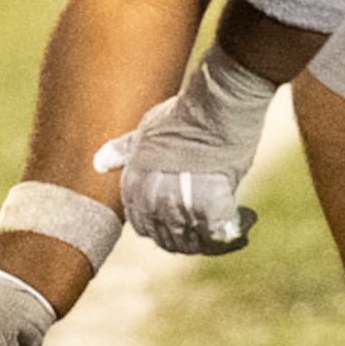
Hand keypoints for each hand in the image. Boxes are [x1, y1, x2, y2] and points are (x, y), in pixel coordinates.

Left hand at [94, 50, 275, 254]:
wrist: (219, 104)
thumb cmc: (185, 113)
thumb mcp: (145, 131)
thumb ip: (124, 152)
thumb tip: (99, 162)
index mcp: (133, 185)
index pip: (142, 226)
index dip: (165, 226)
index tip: (186, 218)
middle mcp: (150, 200)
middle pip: (167, 239)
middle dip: (189, 236)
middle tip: (211, 223)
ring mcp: (177, 206)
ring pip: (192, 242)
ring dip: (211, 236)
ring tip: (231, 218)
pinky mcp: (209, 208)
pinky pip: (217, 237)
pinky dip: (233, 231)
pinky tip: (245, 215)